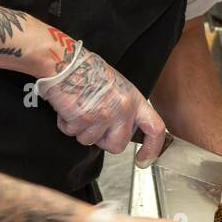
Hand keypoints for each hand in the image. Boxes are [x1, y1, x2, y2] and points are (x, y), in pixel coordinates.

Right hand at [36, 41, 165, 163]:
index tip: (144, 159)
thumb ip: (125, 110)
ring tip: (79, 108)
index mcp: (134, 101)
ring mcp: (102, 116)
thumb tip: (122, 129)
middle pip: (117, 146)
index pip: (155, 129)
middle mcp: (121, 110)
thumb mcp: (118, 88)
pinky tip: (69, 107)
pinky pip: (71, 133)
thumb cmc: (90, 72)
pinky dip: (66, 124)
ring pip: (90, 141)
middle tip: (94, 124)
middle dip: (103, 140)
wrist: (67, 63)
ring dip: (81, 130)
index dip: (153, 148)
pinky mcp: (81, 119)